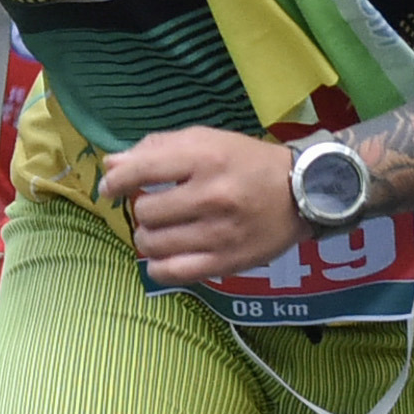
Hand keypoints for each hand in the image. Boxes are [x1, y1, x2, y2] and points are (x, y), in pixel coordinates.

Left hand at [99, 127, 300, 286]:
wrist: (304, 192)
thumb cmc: (248, 162)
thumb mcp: (207, 140)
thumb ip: (158, 148)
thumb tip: (112, 166)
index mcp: (206, 158)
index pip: (142, 171)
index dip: (115, 181)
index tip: (109, 188)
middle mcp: (212, 195)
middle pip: (146, 211)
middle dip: (143, 209)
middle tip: (157, 207)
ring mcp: (219, 233)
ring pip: (153, 243)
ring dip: (148, 237)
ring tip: (160, 231)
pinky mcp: (226, 262)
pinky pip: (171, 272)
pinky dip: (157, 266)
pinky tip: (163, 256)